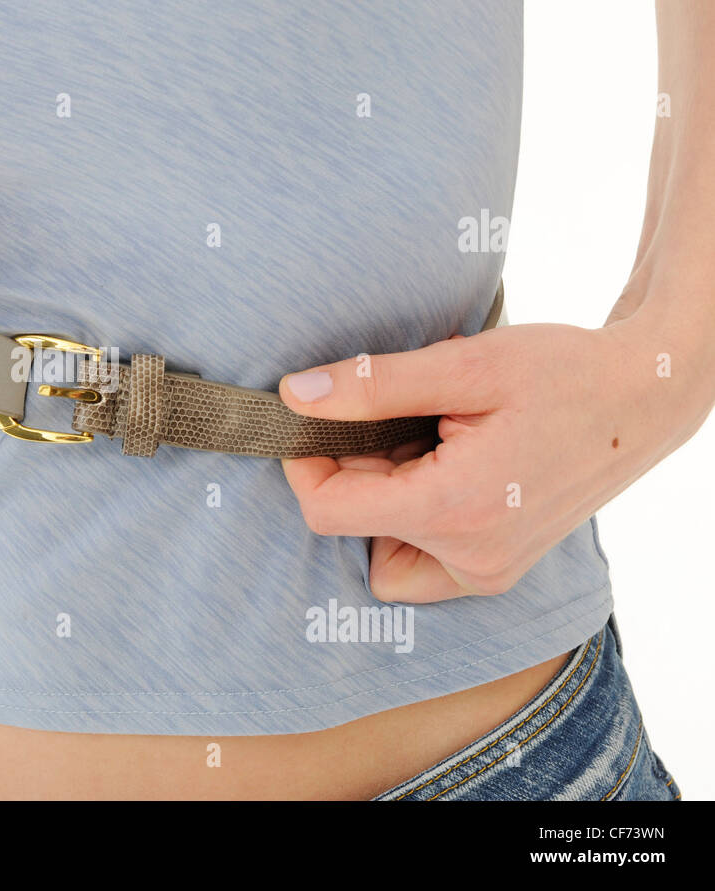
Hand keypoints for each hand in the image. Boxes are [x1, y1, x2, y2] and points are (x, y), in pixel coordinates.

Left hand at [277, 318, 693, 602]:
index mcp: (455, 510)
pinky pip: (419, 563)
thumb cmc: (563, 373)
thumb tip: (294, 396)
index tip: (314, 418)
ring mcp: (487, 573)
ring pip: (382, 548)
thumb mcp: (465, 364)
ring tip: (431, 439)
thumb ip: (373, 385)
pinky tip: (445, 467)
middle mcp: (469, 560)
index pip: (327, 512)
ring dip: (384, 495)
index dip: (305, 462)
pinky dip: (412, 520)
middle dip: (357, 468)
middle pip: (355, 524)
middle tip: (403, 415)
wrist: (644, 398)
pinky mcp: (497, 571)